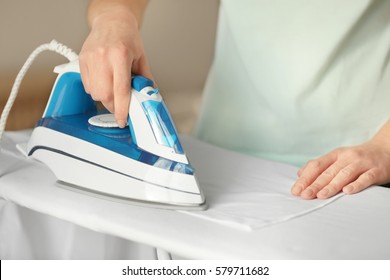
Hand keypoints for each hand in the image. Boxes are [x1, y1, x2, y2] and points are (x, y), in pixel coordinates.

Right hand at [79, 7, 152, 127]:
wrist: (112, 21)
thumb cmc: (127, 37)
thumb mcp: (141, 57)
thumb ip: (145, 79)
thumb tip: (148, 96)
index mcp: (120, 56)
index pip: (120, 90)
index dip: (122, 109)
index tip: (123, 120)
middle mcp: (103, 57)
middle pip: (104, 95)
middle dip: (113, 106)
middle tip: (119, 106)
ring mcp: (90, 59)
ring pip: (94, 93)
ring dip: (104, 99)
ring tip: (112, 90)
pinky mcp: (82, 60)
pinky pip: (87, 85)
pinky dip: (95, 90)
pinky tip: (103, 82)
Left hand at [291, 140, 389, 198]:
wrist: (386, 150)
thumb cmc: (357, 159)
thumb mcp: (337, 159)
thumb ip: (320, 166)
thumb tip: (299, 174)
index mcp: (336, 155)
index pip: (317, 165)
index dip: (306, 178)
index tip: (296, 190)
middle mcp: (347, 157)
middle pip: (328, 172)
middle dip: (315, 184)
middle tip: (304, 195)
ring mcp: (362, 163)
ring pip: (344, 175)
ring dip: (331, 186)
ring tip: (320, 195)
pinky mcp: (376, 171)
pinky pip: (365, 178)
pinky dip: (356, 184)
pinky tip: (347, 191)